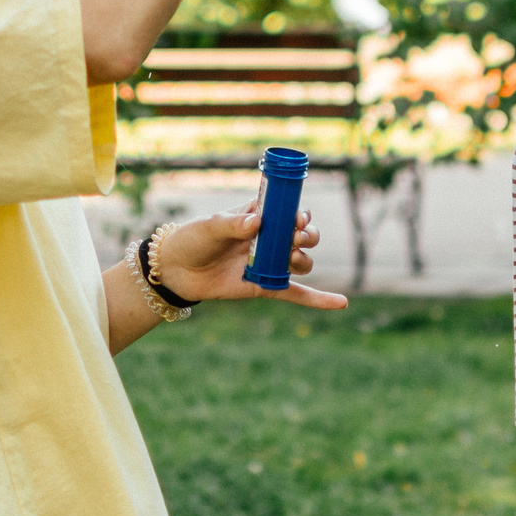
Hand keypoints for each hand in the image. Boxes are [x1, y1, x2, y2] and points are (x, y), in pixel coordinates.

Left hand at [152, 202, 348, 309]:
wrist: (176, 270)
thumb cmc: (192, 239)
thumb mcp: (211, 226)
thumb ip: (234, 223)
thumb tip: (258, 221)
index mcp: (260, 217)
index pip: (289, 212)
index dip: (299, 215)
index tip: (297, 218)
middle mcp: (269, 239)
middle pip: (302, 236)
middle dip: (307, 236)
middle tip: (296, 238)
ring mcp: (270, 263)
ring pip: (301, 261)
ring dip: (304, 259)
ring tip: (293, 258)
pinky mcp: (266, 286)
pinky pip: (296, 293)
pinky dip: (318, 299)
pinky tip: (340, 302)